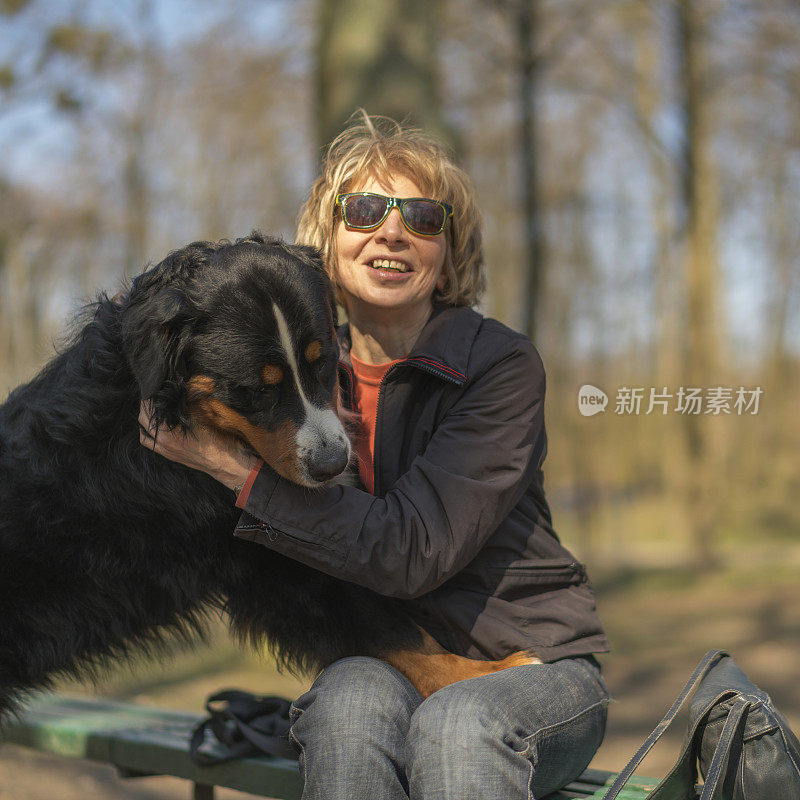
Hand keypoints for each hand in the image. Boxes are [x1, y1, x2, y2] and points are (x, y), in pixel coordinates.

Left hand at [138, 400, 258, 490]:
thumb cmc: (217, 438)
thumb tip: (179, 392)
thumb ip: (187, 403)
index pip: (151, 408)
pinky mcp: (169, 455)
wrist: (225, 462)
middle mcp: (162, 441)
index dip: (151, 395)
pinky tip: (157, 426)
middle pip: (143, 418)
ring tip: (152, 409)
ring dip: (145, 420)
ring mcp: (164, 450)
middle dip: (145, 405)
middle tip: (152, 394)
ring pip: (143, 433)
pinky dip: (149, 433)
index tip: (155, 386)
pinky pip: (150, 443)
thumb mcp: (203, 414)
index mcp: (168, 431)